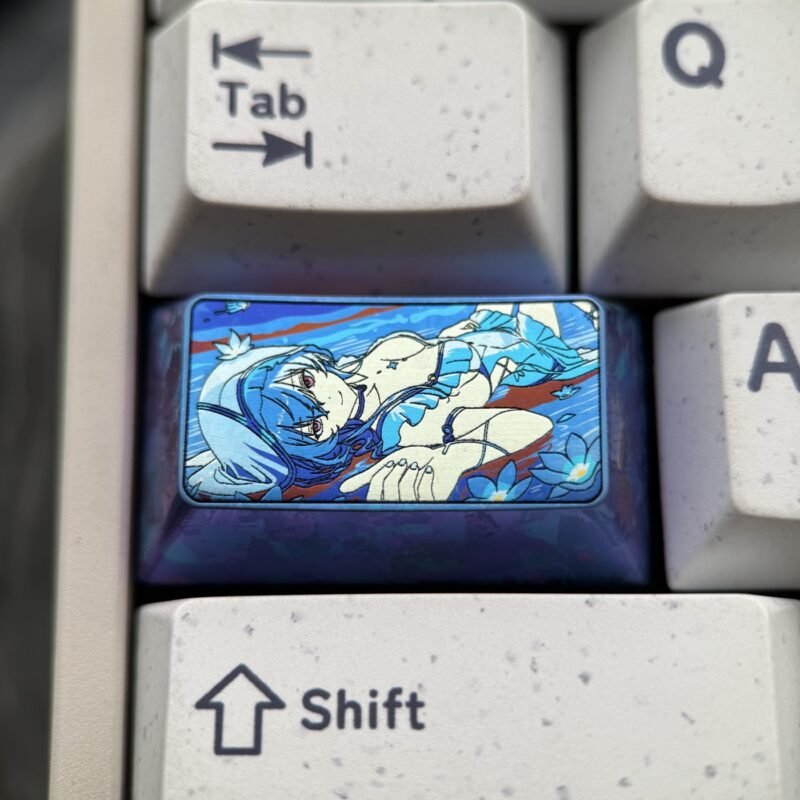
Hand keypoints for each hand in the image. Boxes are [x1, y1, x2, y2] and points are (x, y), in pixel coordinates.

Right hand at [339, 444, 479, 501]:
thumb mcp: (385, 468)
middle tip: (407, 461)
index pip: (374, 495)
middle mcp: (403, 507)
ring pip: (407, 490)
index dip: (381, 476)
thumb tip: (342, 490)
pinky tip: (431, 468)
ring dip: (412, 471)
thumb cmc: (412, 462)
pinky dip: (427, 473)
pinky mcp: (436, 501)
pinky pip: (425, 488)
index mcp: (390, 502)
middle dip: (397, 470)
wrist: (441, 458)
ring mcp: (420, 506)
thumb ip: (366, 478)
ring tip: (419, 464)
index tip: (392, 462)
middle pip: (390, 490)